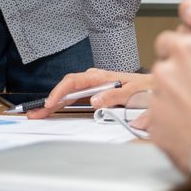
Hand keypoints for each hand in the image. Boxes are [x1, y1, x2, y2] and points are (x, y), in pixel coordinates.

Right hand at [25, 68, 151, 118]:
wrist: (154, 87)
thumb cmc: (145, 88)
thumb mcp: (132, 93)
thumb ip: (113, 96)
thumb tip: (94, 100)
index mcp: (100, 77)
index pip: (73, 82)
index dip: (59, 92)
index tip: (50, 103)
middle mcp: (94, 79)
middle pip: (66, 87)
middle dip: (49, 99)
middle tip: (35, 112)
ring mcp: (93, 85)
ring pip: (69, 93)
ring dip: (54, 102)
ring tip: (40, 113)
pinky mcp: (95, 92)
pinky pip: (75, 97)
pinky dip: (63, 103)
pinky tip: (55, 109)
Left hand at [145, 31, 190, 175]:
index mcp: (187, 53)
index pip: (167, 39)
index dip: (178, 49)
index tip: (187, 58)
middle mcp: (167, 73)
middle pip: (165, 69)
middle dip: (179, 78)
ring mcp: (158, 101)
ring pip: (162, 96)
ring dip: (176, 102)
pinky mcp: (155, 127)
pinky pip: (161, 120)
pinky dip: (173, 124)